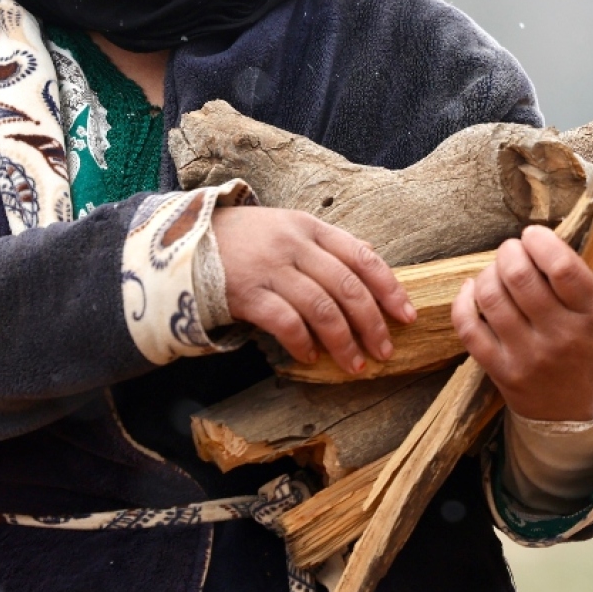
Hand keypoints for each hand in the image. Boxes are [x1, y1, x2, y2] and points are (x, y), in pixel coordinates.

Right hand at [212, 206, 415, 374]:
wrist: (185, 241)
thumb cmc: (245, 239)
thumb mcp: (287, 228)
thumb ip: (326, 245)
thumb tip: (371, 262)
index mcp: (310, 227)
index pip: (362, 257)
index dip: (389, 289)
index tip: (407, 316)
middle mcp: (295, 245)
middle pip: (348, 287)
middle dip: (372, 323)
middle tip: (385, 351)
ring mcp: (271, 269)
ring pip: (322, 308)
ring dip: (344, 341)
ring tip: (355, 364)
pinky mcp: (247, 293)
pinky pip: (286, 322)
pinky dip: (302, 342)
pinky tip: (310, 356)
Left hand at [450, 224, 592, 421]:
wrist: (581, 414)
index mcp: (591, 314)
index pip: (562, 267)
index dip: (540, 241)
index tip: (534, 235)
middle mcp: (560, 335)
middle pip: (518, 276)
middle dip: (509, 251)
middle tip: (512, 251)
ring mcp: (527, 356)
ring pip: (491, 297)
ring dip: (487, 273)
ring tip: (497, 272)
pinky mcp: (500, 371)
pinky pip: (469, 328)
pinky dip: (464, 301)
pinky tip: (473, 291)